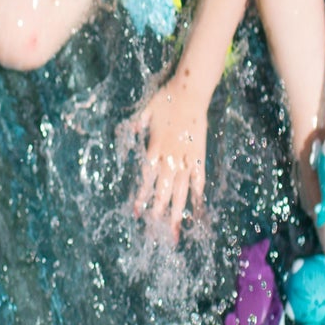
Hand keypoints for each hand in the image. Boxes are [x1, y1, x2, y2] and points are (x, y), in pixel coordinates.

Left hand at [132, 79, 206, 239]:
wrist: (189, 91)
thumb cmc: (164, 100)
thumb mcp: (143, 112)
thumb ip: (134, 126)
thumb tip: (126, 135)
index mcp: (154, 148)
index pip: (146, 179)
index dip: (142, 197)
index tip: (137, 213)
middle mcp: (170, 157)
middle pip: (163, 190)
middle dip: (158, 212)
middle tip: (154, 233)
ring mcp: (186, 157)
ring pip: (181, 190)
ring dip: (177, 211)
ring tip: (174, 231)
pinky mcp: (199, 154)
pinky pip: (199, 178)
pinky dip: (197, 194)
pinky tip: (196, 211)